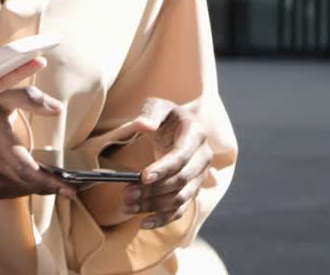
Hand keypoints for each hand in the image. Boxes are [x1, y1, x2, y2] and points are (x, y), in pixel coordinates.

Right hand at [0, 85, 78, 200]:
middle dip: (52, 187)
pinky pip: (11, 191)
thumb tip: (58, 108)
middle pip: (27, 183)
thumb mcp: (3, 94)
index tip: (70, 188)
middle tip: (73, 188)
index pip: (26, 169)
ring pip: (21, 190)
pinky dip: (28, 189)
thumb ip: (31, 99)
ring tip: (62, 185)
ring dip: (42, 189)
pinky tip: (39, 182)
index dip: (48, 181)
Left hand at [120, 98, 212, 228]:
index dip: (163, 168)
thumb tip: (142, 125)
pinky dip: (163, 219)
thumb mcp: (157, 106)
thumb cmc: (164, 115)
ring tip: (126, 205)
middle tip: (126, 193)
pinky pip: (180, 209)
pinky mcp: (192, 190)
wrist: (176, 126)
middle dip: (153, 190)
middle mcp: (202, 158)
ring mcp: (199, 176)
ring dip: (153, 205)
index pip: (181, 157)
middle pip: (180, 181)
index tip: (142, 176)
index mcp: (196, 135)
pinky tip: (143, 223)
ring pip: (179, 198)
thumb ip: (150, 113)